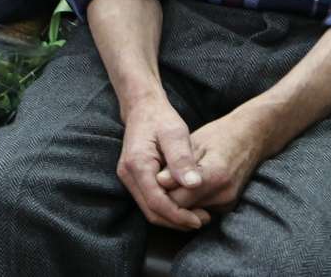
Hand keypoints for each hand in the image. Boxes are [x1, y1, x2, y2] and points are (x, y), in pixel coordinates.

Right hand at [116, 95, 209, 230]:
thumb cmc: (161, 119)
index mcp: (138, 164)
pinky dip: (168, 209)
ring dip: (173, 217)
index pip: (156, 202)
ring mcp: (128, 178)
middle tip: (203, 219)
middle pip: (151, 211)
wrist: (143, 109)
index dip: (179, 216)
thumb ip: (182, 159)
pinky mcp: (133, 179)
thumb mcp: (176, 133)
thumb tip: (192, 184)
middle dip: (177, 221)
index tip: (200, 219)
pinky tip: (186, 205)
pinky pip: (149, 202)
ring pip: (150, 210)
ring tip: (198, 216)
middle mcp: (128, 174)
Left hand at [159, 111, 267, 214]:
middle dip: (166, 197)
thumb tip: (160, 182)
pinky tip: (183, 184)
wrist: (250, 139)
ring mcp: (228, 203)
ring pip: (190, 211)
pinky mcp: (227, 207)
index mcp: (216, 175)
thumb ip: (177, 163)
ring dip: (176, 200)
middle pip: (183, 208)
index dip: (160, 190)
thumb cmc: (219, 136)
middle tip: (155, 179)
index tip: (150, 177)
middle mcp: (224, 194)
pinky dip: (188, 200)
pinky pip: (199, 209)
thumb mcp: (194, 142)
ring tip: (170, 178)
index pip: (178, 197)